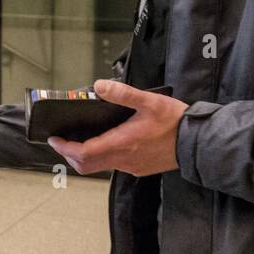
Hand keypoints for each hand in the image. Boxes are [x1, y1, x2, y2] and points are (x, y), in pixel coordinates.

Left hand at [48, 80, 187, 176]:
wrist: (199, 143)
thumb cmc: (176, 122)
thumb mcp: (150, 102)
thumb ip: (123, 94)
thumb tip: (99, 85)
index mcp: (121, 143)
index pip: (83, 153)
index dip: (65, 148)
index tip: (54, 139)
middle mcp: (123, 159)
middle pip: (86, 165)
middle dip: (70, 154)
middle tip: (62, 141)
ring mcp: (131, 166)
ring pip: (99, 167)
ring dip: (85, 157)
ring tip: (79, 141)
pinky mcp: (139, 168)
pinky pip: (114, 166)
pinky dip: (101, 157)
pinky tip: (106, 143)